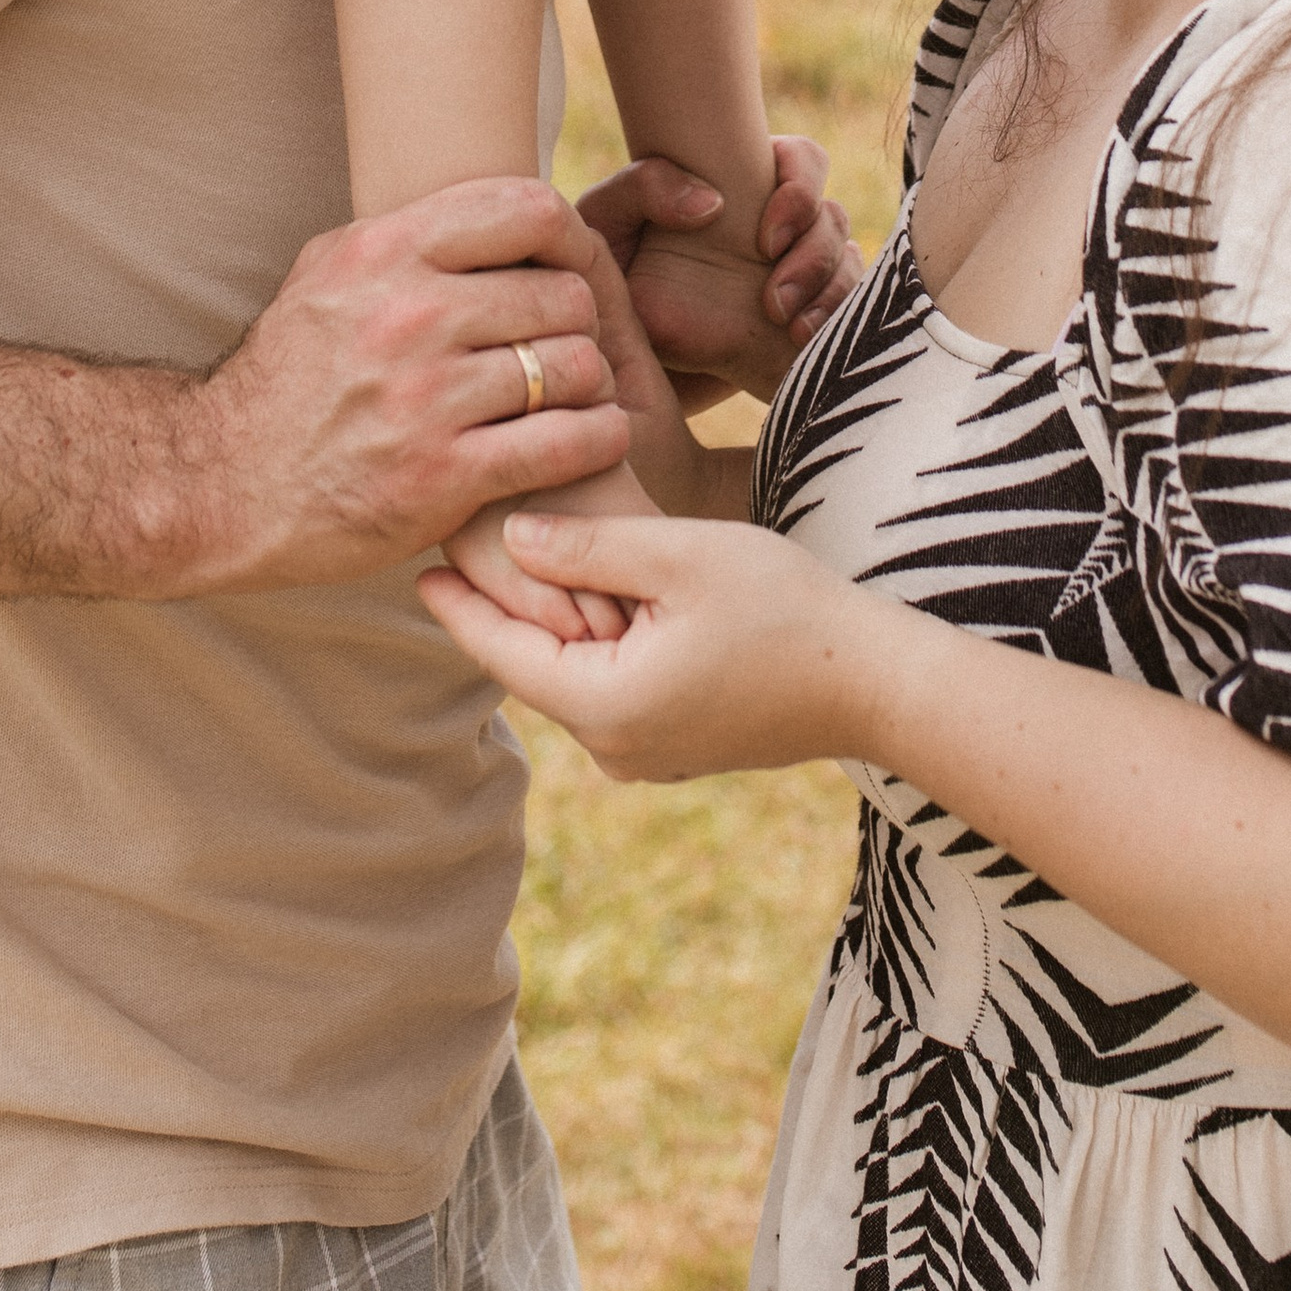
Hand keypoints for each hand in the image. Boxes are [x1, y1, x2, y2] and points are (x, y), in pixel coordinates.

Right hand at [164, 179, 627, 593]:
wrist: (216, 484)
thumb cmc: (285, 376)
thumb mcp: (325, 275)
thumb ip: (403, 236)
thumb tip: (489, 204)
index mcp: (384, 252)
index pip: (526, 209)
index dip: (566, 236)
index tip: (566, 266)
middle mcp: (408, 315)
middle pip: (563, 293)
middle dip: (579, 320)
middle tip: (568, 342)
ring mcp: (426, 398)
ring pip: (573, 365)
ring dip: (590, 382)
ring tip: (578, 393)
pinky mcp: (442, 476)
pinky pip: (565, 443)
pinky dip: (597, 439)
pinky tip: (593, 437)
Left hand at [417, 506, 884, 778]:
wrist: (875, 682)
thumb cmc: (784, 608)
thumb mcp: (678, 557)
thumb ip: (588, 546)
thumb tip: (509, 538)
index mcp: (604, 707)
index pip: (502, 653)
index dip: (458, 604)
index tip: (416, 561)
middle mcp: (615, 747)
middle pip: (532, 668)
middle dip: (495, 609)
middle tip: (449, 548)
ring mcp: (648, 752)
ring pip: (570, 678)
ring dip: (544, 625)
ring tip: (503, 565)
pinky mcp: (677, 742)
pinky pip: (608, 688)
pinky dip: (587, 643)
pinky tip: (581, 598)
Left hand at [578, 137, 859, 403]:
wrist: (617, 371)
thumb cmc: (604, 284)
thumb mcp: (605, 223)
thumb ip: (643, 186)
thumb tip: (711, 201)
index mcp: (740, 191)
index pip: (801, 160)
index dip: (800, 185)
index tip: (766, 237)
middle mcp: (777, 231)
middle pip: (831, 215)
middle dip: (815, 252)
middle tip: (774, 298)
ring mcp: (796, 281)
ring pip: (847, 264)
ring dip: (830, 291)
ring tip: (792, 328)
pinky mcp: (801, 332)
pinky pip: (849, 315)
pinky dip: (838, 323)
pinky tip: (804, 344)